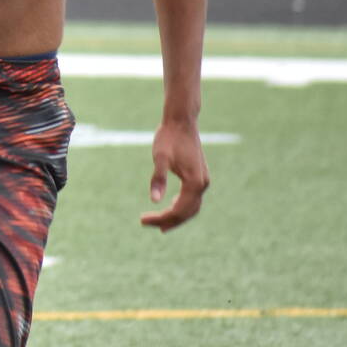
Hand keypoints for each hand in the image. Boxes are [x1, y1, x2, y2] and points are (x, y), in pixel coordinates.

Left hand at [141, 116, 208, 231]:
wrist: (182, 122)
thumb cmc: (169, 138)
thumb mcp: (160, 158)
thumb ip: (158, 178)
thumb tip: (154, 201)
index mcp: (195, 182)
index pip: (178, 210)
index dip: (161, 218)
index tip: (143, 219)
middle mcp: (203, 184)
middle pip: (187, 212)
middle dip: (168, 221)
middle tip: (147, 224)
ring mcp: (203, 180)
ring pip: (192, 207)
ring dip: (176, 216)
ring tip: (160, 225)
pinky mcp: (199, 176)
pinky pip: (193, 198)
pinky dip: (182, 206)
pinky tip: (171, 206)